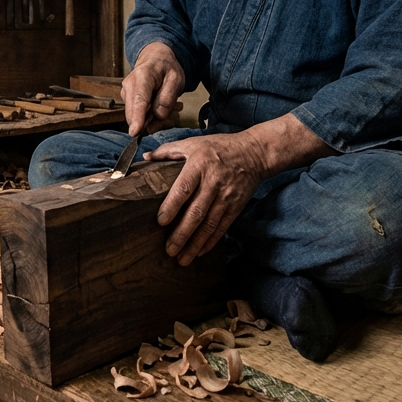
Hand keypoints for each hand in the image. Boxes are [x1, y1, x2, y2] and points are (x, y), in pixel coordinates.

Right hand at [122, 42, 184, 135]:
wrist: (155, 59)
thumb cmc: (166, 68)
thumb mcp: (176, 79)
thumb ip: (168, 98)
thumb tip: (158, 116)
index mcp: (142, 76)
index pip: (139, 100)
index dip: (137, 118)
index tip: (135, 133)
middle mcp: (129, 85)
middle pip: (135, 113)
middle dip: (154, 121)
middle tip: (175, 109)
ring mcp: (126, 94)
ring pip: (137, 118)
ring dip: (155, 118)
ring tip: (172, 105)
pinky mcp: (128, 101)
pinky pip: (138, 117)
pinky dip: (152, 116)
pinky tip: (163, 106)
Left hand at [146, 114, 332, 264]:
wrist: (255, 153)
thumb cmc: (220, 147)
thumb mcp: (194, 143)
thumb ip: (169, 151)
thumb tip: (146, 158)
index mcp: (199, 165)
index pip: (184, 189)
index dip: (172, 206)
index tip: (161, 222)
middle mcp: (213, 183)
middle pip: (196, 213)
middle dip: (182, 234)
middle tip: (169, 250)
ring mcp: (226, 196)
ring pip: (209, 225)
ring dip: (195, 244)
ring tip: (182, 259)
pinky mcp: (235, 206)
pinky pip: (222, 227)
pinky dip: (210, 241)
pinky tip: (199, 252)